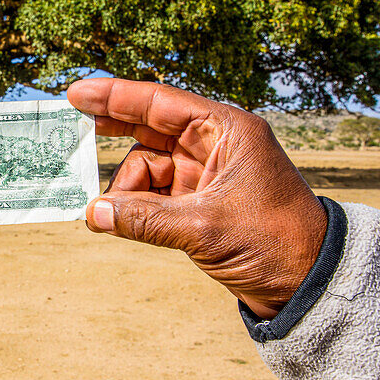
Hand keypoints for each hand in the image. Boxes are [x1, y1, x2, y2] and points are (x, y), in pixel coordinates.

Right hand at [67, 78, 326, 318]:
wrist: (308, 285)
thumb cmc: (273, 242)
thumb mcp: (204, 228)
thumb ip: (144, 219)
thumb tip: (93, 215)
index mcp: (227, 131)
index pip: (161, 103)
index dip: (116, 97)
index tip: (76, 94)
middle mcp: (215, 145)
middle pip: (150, 128)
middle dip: (112, 130)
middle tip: (71, 129)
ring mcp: (206, 174)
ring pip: (147, 169)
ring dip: (124, 190)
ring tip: (107, 215)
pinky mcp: (200, 203)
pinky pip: (154, 196)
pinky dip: (134, 208)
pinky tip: (117, 221)